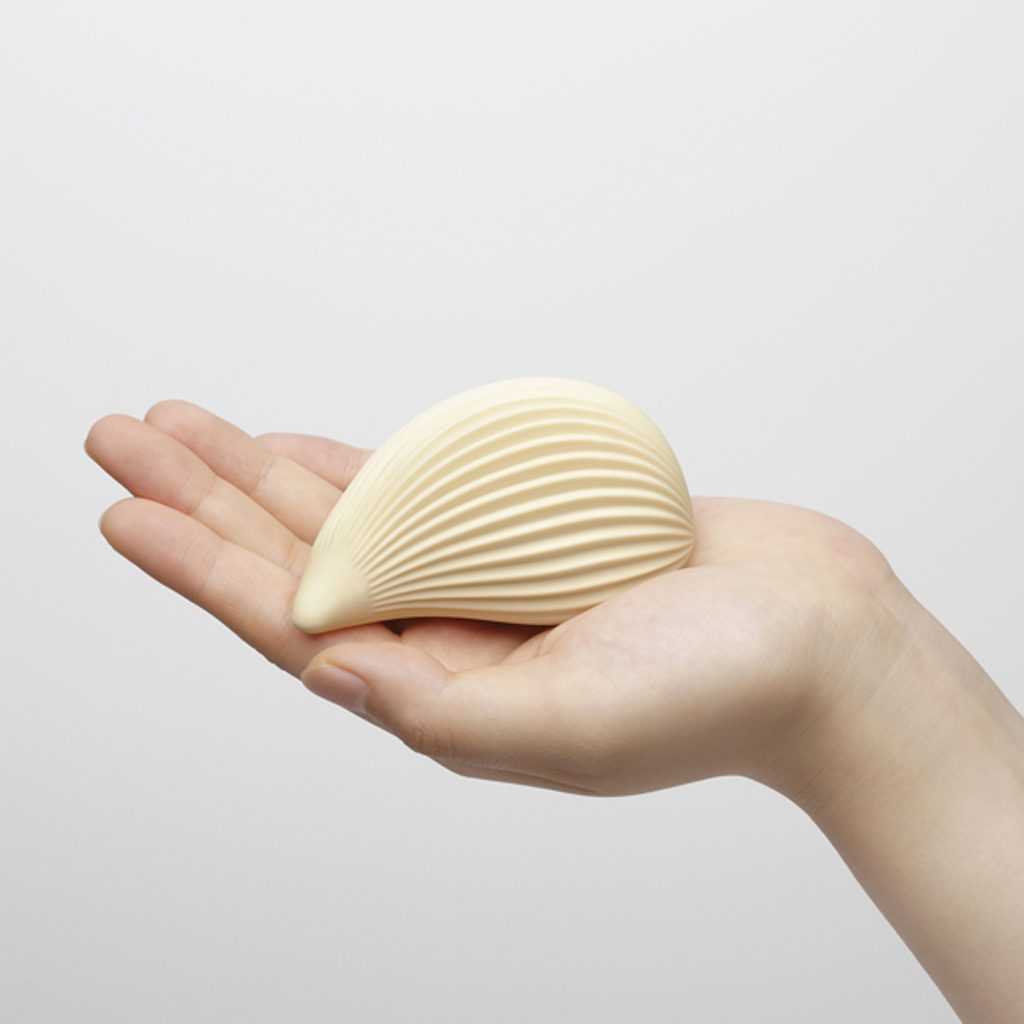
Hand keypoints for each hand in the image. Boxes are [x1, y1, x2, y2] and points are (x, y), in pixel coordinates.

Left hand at [85, 399, 898, 796]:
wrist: (821, 642)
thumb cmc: (720, 693)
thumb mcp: (578, 726)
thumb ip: (444, 712)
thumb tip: (323, 673)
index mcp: (445, 692)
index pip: (293, 622)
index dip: (203, 566)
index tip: (126, 508)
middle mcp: (450, 637)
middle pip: (299, 559)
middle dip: (207, 498)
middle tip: (124, 434)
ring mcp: (487, 583)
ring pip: (349, 517)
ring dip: (265, 472)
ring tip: (189, 425)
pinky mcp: (532, 534)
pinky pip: (422, 495)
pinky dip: (356, 468)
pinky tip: (301, 449)